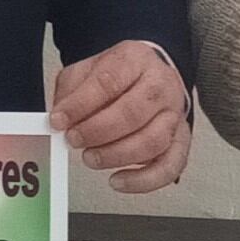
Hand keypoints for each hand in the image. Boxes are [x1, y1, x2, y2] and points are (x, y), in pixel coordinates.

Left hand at [49, 41, 189, 193]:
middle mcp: (161, 85)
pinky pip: (169, 166)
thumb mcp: (88, 69)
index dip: (80, 104)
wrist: (149, 75)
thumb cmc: (117, 76)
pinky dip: (143, 180)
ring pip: (152, 141)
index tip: (58, 120)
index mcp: (135, 59)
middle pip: (133, 113)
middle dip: (97, 132)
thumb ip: (71, 90)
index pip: (108, 81)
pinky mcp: (181, 141)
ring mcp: (174, 114)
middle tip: (74, 140)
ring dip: (116, 156)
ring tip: (90, 157)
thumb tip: (61, 117)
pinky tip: (118, 180)